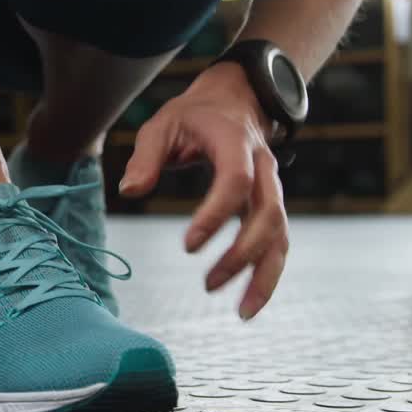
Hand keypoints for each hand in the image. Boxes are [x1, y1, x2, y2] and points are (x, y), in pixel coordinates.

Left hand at [119, 61, 288, 318]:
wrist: (237, 98)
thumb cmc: (194, 114)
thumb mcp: (162, 123)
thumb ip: (146, 157)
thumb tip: (131, 191)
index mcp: (235, 143)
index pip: (235, 182)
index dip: (215, 215)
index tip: (189, 245)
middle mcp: (263, 168)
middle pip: (268, 215)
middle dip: (243, 254)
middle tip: (209, 284)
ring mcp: (272, 188)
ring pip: (281, 236)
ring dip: (265, 275)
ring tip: (243, 313)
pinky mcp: (270, 205)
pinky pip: (277, 243)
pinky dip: (267, 273)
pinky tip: (248, 302)